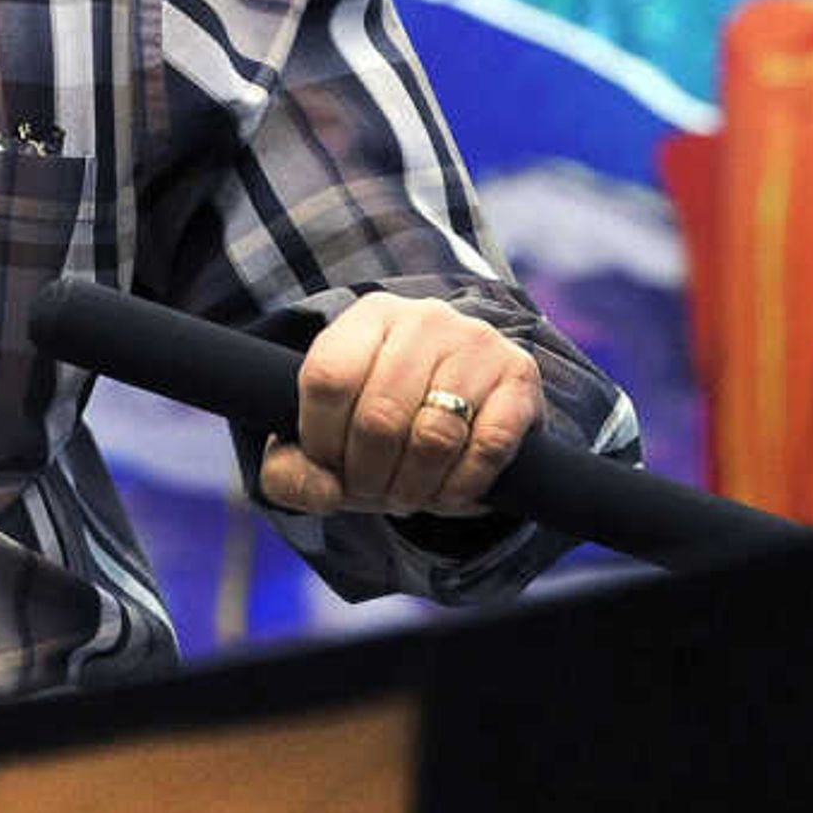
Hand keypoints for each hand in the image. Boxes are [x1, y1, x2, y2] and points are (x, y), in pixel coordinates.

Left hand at [259, 292, 539, 520]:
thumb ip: (293, 471)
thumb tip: (324, 493)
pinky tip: (448, 491)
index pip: (327, 378)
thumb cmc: (382, 419)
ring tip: (408, 495)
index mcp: (368, 317)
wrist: (468, 399)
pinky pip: (488, 449)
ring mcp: (477, 342)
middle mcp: (424, 318)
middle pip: (379, 417)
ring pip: (434, 438)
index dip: (321, 440)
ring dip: (414, 489)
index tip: (329, 466)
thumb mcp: (326, 436)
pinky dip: (461, 488)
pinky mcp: (519, 376)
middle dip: (369, 477)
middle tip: (373, 493)